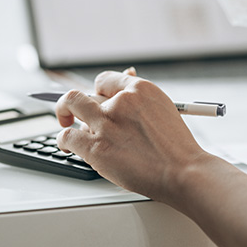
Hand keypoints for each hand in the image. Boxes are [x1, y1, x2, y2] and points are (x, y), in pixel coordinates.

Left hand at [55, 68, 206, 200]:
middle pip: (86, 93)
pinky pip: (66, 136)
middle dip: (78, 103)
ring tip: (69, 125)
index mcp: (140, 89)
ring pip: (70, 105)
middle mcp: (121, 102)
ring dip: (67, 115)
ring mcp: (106, 124)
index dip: (96, 91)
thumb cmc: (176, 146)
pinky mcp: (96, 148)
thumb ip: (140, 96)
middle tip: (74, 113)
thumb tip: (127, 74)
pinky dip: (63, 140)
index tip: (94, 99)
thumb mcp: (163, 108)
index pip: (104, 80)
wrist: (184, 172)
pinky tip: (67, 145)